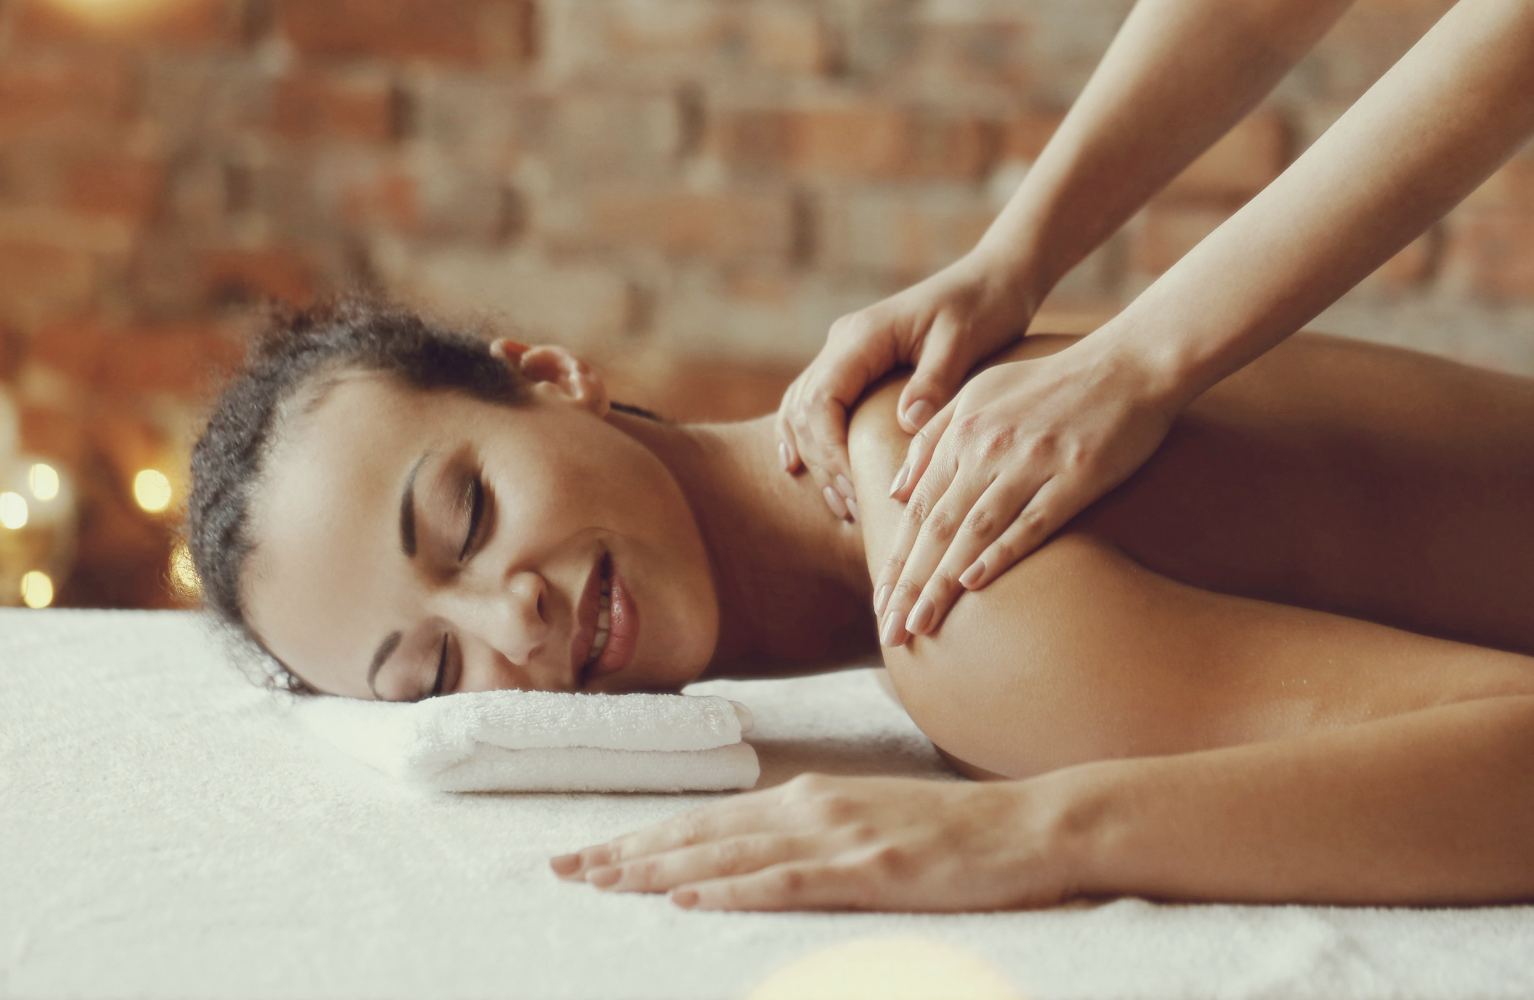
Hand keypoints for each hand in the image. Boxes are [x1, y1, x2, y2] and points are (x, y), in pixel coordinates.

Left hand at [549, 773, 1075, 911]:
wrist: (1027, 826)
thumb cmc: (949, 832)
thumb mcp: (867, 819)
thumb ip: (809, 832)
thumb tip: (750, 854)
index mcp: (808, 795)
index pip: (707, 820)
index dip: (644, 836)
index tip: (592, 852)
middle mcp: (811, 806)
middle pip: (700, 833)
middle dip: (628, 851)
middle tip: (567, 869)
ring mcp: (838, 838)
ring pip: (727, 855)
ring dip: (659, 870)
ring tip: (604, 882)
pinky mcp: (868, 871)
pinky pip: (785, 883)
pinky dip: (731, 891)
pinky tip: (690, 899)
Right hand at [776, 251, 1037, 521]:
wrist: (995, 277)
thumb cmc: (984, 305)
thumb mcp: (963, 340)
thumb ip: (933, 381)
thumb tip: (906, 423)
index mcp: (862, 336)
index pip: (820, 401)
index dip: (829, 451)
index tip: (856, 489)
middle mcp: (843, 343)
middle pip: (804, 411)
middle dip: (822, 464)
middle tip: (853, 509)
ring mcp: (845, 352)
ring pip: (801, 410)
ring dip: (815, 458)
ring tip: (843, 505)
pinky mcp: (856, 365)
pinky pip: (816, 406)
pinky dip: (810, 440)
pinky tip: (811, 472)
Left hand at [876, 335, 1178, 644]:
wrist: (1128, 363)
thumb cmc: (1050, 383)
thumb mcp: (978, 393)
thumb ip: (931, 439)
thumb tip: (895, 493)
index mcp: (963, 433)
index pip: (917, 510)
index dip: (896, 560)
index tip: (879, 604)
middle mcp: (989, 449)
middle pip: (938, 527)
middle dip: (909, 584)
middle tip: (891, 632)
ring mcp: (1032, 462)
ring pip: (975, 531)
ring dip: (943, 582)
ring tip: (921, 624)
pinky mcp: (1077, 475)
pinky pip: (1033, 521)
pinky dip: (1002, 553)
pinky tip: (975, 586)